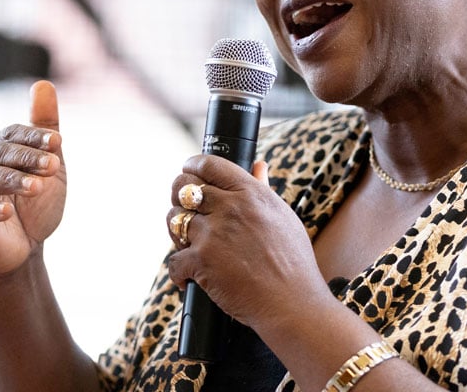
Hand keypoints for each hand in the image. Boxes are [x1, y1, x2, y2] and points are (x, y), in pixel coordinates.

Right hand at [0, 80, 66, 275]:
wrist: (24, 248)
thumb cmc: (34, 202)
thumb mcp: (48, 164)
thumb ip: (45, 127)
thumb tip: (43, 83)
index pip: (12, 134)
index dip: (34, 136)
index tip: (58, 142)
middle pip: (0, 153)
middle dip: (28, 158)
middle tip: (54, 165)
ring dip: (14, 180)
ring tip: (37, 187)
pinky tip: (7, 211)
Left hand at [165, 157, 333, 331]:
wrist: (292, 303)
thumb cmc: (293, 262)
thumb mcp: (283, 217)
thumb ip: (263, 188)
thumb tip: (258, 165)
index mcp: (251, 193)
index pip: (210, 164)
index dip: (193, 165)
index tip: (188, 170)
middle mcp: (230, 208)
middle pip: (184, 187)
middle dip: (177, 195)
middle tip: (184, 209)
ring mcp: (214, 233)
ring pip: (174, 220)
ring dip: (176, 232)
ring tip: (189, 244)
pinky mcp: (201, 261)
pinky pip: (174, 259)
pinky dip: (179, 272)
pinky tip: (190, 277)